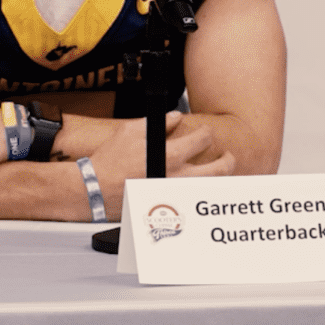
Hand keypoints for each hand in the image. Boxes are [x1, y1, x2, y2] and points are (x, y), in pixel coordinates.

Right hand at [93, 112, 235, 219]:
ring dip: (220, 179)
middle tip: (228, 156)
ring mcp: (175, 194)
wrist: (96, 189)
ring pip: (210, 188)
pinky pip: (193, 199)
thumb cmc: (110, 161)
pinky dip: (201, 193)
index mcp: (170, 155)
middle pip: (219, 169)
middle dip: (228, 160)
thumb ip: (158, 124)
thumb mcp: (131, 131)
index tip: (204, 133)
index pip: (202, 140)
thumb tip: (175, 118)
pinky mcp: (168, 207)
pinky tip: (201, 189)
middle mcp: (177, 177)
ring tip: (220, 173)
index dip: (206, 133)